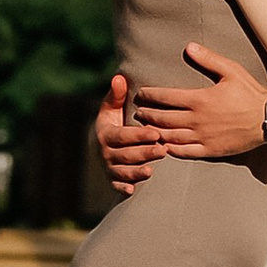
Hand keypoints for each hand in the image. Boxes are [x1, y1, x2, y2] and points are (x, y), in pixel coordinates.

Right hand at [92, 71, 163, 198]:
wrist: (103, 148)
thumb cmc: (114, 124)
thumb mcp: (112, 110)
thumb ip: (117, 95)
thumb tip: (119, 77)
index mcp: (106, 134)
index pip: (123, 135)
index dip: (138, 135)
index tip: (155, 132)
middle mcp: (106, 153)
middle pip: (126, 154)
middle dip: (144, 153)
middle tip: (163, 150)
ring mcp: (109, 168)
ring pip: (123, 171)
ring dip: (136, 172)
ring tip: (151, 170)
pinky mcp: (114, 181)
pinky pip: (117, 186)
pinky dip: (123, 188)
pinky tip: (132, 189)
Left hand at [130, 49, 266, 157]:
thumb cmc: (250, 93)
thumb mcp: (232, 70)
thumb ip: (208, 59)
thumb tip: (189, 47)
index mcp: (200, 99)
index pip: (165, 97)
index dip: (149, 95)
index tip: (141, 94)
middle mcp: (197, 119)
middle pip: (162, 118)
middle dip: (146, 114)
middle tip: (137, 111)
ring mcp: (203, 136)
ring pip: (170, 136)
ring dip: (154, 132)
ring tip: (145, 128)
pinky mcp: (210, 150)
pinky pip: (184, 152)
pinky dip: (170, 149)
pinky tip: (163, 146)